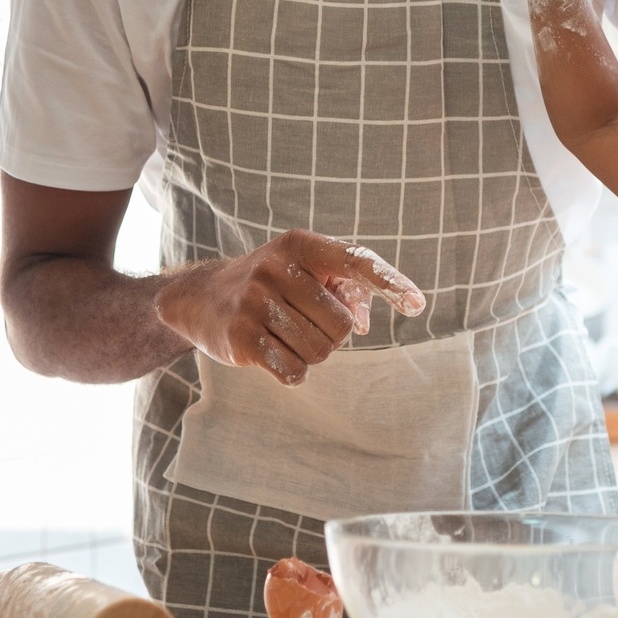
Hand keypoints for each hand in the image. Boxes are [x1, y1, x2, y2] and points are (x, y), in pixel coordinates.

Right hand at [153, 230, 425, 385]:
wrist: (200, 297)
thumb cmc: (273, 283)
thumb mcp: (307, 270)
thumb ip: (348, 289)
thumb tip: (363, 323)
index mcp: (300, 245)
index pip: (356, 261)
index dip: (390, 283)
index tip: (418, 304)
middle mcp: (276, 268)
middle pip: (341, 325)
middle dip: (332, 334)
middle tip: (305, 322)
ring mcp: (254, 303)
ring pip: (320, 352)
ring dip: (312, 353)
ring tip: (286, 335)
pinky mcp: (240, 339)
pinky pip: (294, 372)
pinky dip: (293, 371)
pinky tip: (273, 353)